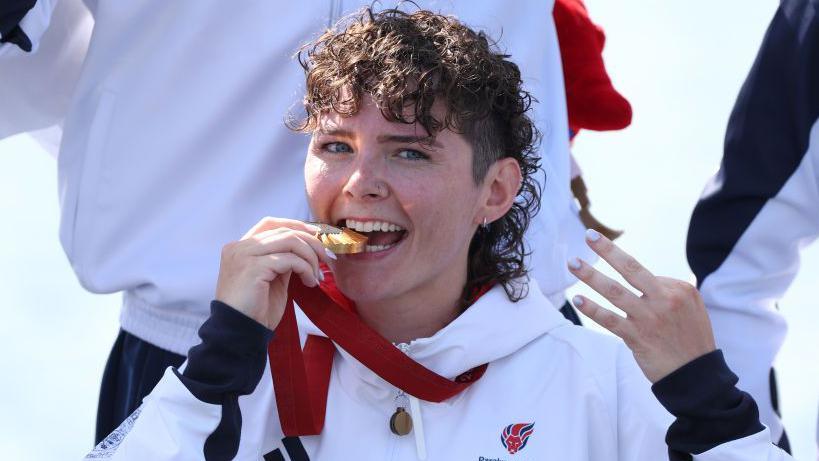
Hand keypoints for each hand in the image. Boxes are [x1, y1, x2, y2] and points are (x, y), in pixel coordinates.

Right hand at [215, 217, 333, 329]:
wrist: (239, 333)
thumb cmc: (255, 310)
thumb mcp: (271, 279)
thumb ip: (282, 260)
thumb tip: (307, 248)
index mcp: (241, 247)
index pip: (272, 223)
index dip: (298, 226)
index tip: (318, 237)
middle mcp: (240, 247)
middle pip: (285, 230)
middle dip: (312, 242)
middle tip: (327, 258)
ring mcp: (244, 255)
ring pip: (290, 241)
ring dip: (311, 257)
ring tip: (317, 276)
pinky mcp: (254, 267)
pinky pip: (290, 259)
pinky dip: (306, 269)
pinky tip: (309, 282)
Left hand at [567, 230, 715, 382]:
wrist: (697, 376)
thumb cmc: (691, 340)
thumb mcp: (692, 308)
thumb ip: (670, 290)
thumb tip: (650, 280)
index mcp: (679, 289)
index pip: (645, 273)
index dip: (627, 274)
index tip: (614, 268)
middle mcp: (664, 299)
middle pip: (630, 268)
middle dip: (607, 250)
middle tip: (588, 236)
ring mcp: (648, 318)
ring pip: (614, 291)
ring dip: (590, 275)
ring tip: (573, 263)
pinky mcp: (636, 337)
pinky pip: (609, 319)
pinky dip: (591, 309)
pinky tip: (577, 299)